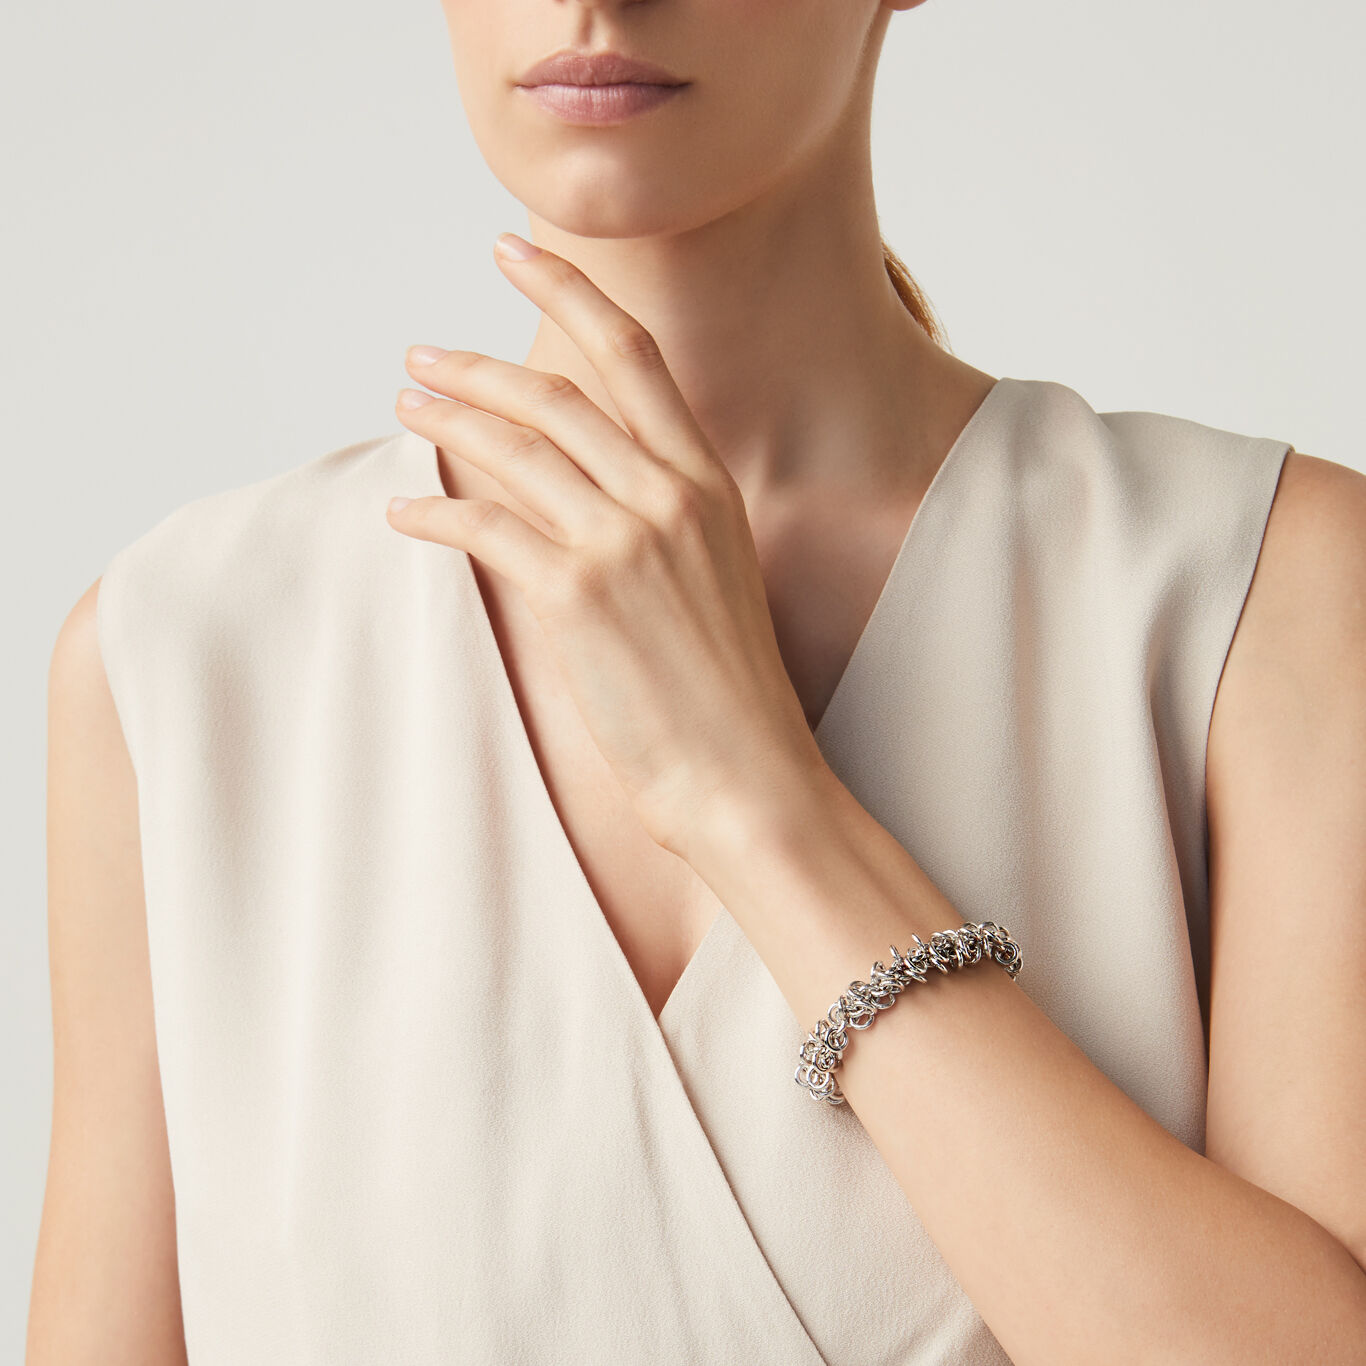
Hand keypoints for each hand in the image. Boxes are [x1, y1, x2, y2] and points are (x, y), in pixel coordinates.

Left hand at [386, 233, 830, 857]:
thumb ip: (665, 524)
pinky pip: (487, 527)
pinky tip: (404, 512)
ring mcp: (626, 541)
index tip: (513, 254)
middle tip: (423, 354)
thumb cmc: (730, 695)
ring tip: (404, 403)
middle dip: (478, 364)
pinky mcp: (581, 595)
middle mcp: (670, 496)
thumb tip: (594, 496)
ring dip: (449, 417)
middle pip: (557, 395)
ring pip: (517, 448)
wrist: (748, 776)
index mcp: (710, 484)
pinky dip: (437, 512)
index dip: (570, 293)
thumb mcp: (717, 581)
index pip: (633, 359)